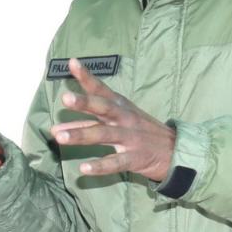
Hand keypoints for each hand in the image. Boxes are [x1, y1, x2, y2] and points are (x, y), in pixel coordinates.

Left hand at [51, 59, 175, 181]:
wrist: (177, 151)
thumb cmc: (140, 132)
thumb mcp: (115, 122)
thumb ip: (85, 124)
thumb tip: (55, 129)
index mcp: (119, 106)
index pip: (101, 89)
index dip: (86, 76)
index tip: (71, 63)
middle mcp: (124, 118)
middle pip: (103, 108)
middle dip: (84, 103)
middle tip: (65, 98)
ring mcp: (131, 138)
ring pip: (104, 134)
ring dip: (81, 134)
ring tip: (59, 136)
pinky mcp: (136, 158)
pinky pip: (116, 162)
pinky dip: (100, 166)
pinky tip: (84, 169)